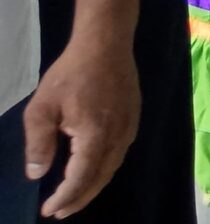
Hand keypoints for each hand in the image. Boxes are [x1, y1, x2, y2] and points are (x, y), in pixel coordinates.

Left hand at [21, 33, 138, 217]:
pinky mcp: (133, 117)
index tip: (48, 210)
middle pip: (100, 177)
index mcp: (96, 135)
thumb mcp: (42, 107)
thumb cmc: (71, 73)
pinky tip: (93, 167)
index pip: (81, 178)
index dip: (64, 198)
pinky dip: (105, 168)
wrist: (106, 42)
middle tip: (59, 211)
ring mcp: (129, 126)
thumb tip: (37, 174)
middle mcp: (118, 135)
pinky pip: (120, 152)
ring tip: (74, 196)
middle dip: (80, 198)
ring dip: (93, 185)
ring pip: (113, 166)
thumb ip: (39, 144)